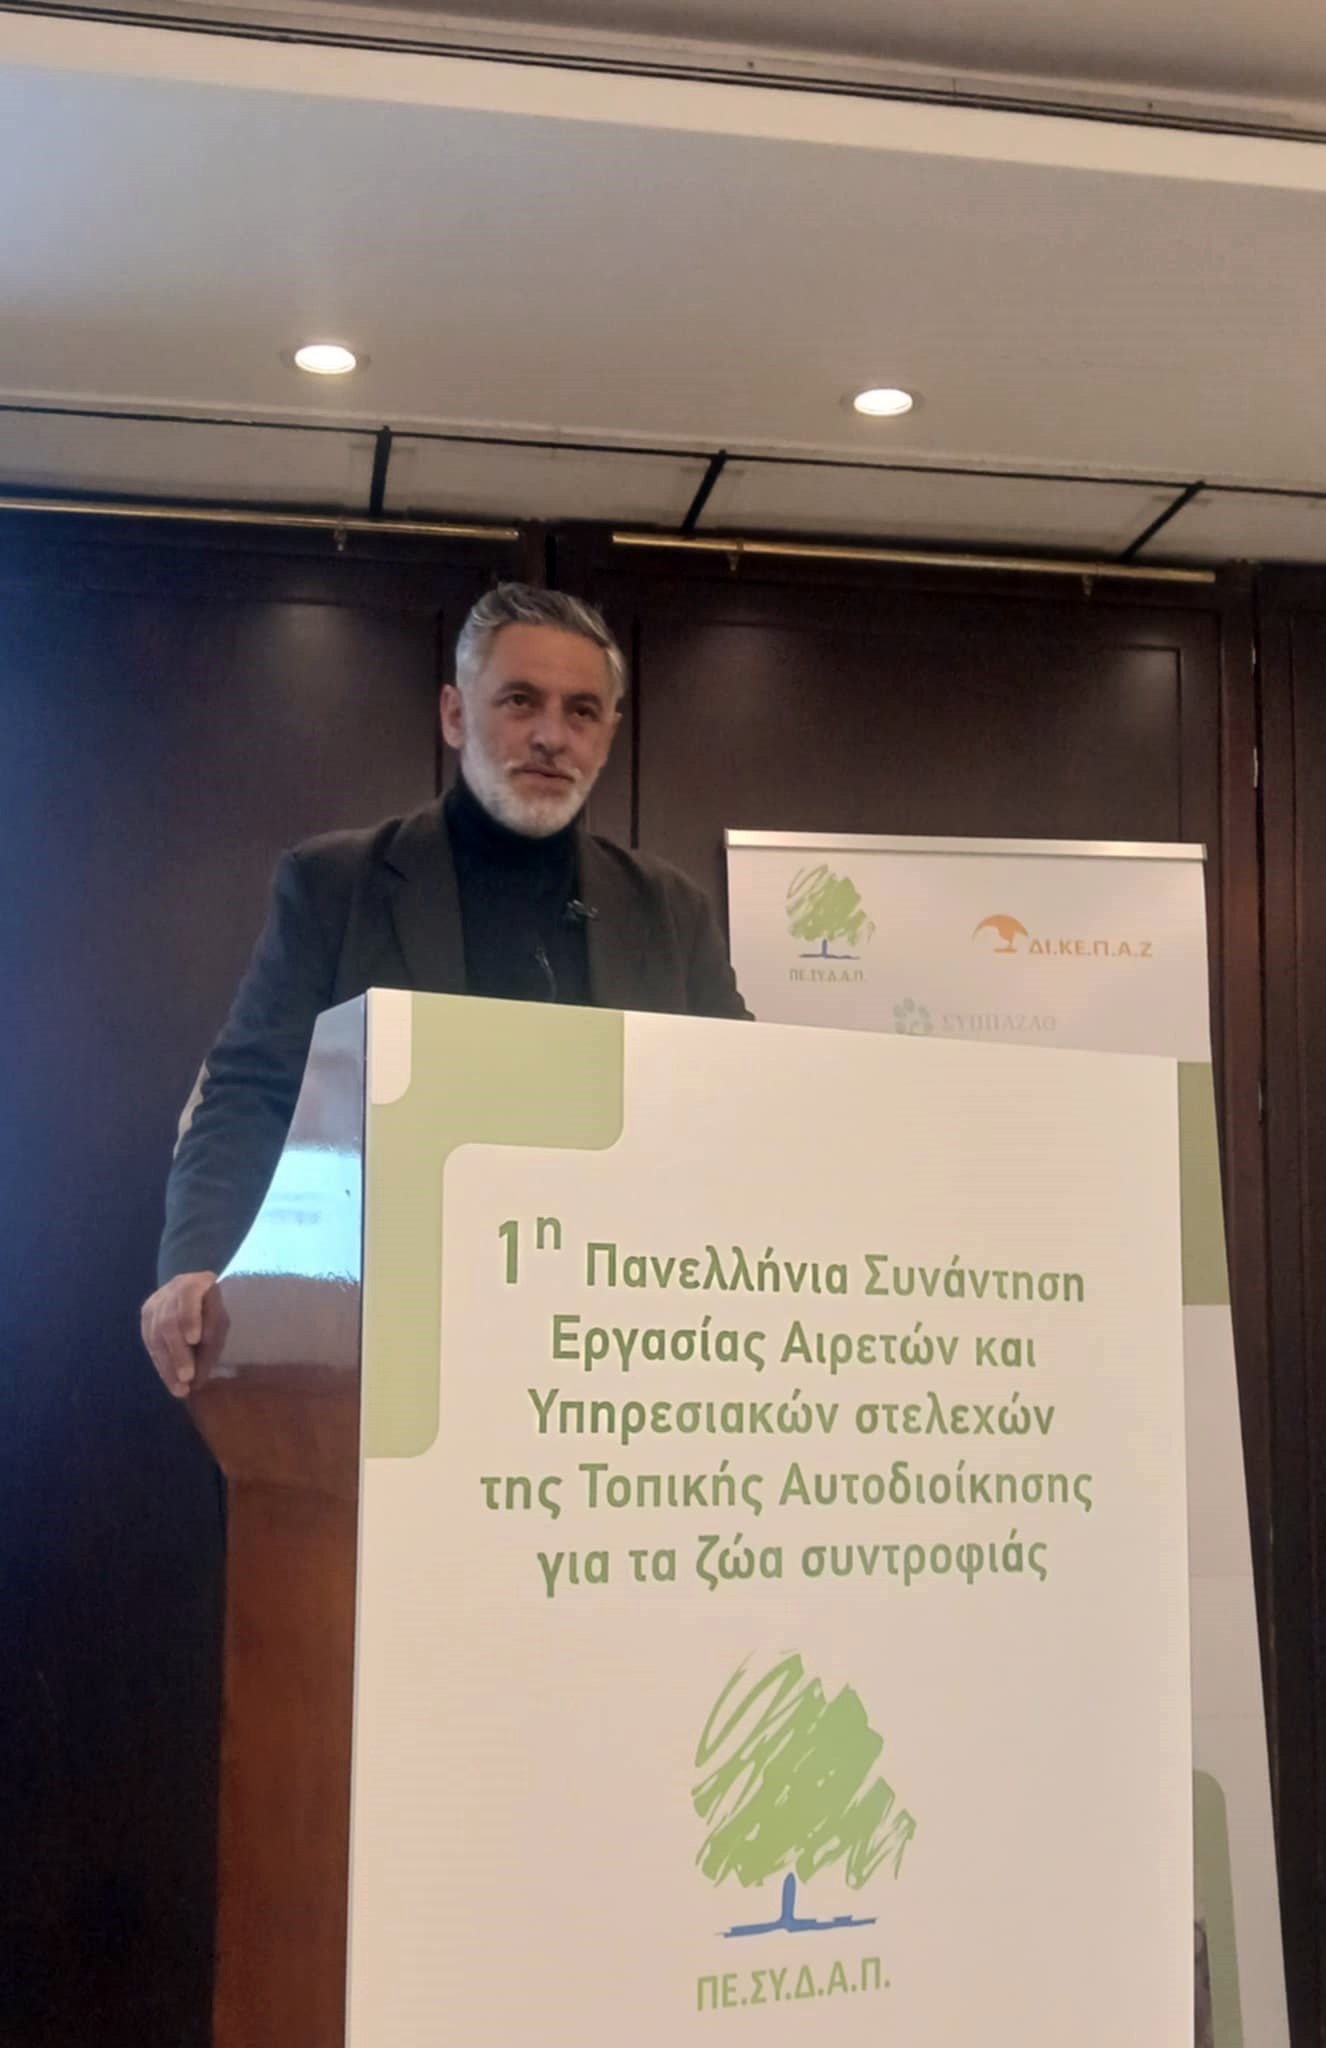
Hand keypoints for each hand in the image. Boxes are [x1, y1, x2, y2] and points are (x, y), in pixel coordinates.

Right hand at [140, 1271, 228, 1398]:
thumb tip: (198, 1377)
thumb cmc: (213, 1309)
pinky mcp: (145, 1317)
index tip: (194, 1340)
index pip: (188, 1297)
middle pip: (168, 1322)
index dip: (189, 1318)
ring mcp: (154, 1303)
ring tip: (178, 1388)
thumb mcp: (221, 1321)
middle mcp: (170, 1290)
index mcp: (195, 1283)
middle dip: (178, 1353)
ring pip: (155, 1335)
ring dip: (167, 1365)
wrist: (196, 1293)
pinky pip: (150, 1343)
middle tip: (187, 1378)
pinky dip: (160, 1363)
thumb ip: (213, 1341)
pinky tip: (169, 1379)